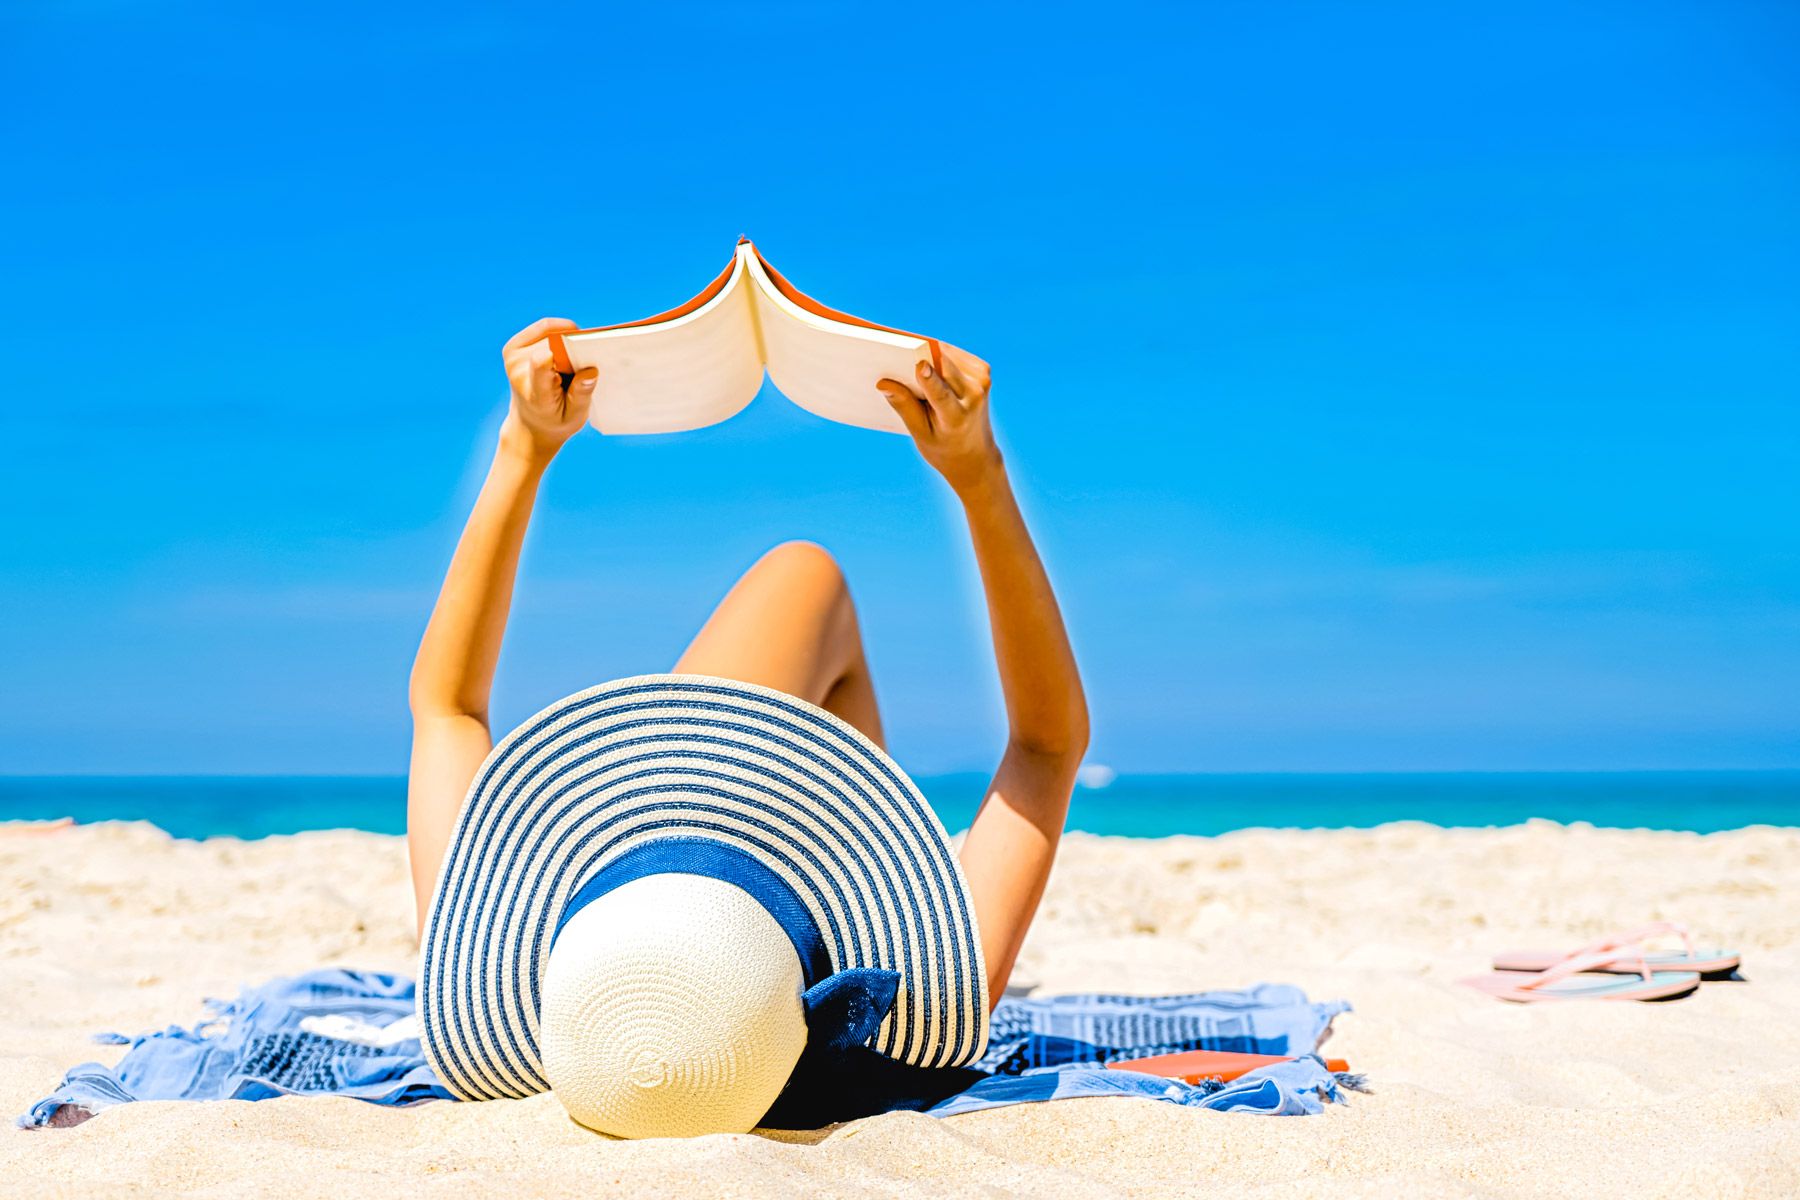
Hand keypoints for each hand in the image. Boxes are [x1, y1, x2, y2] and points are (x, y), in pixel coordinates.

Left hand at [499, 318, 597, 464]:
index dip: (564, 351)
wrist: (530, 425)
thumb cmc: (557, 419)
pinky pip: (544, 327)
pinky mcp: (513, 347)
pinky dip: (559, 334)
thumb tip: (591, 370)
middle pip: (554, 344)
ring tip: (567, 366)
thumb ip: (582, 394)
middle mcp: (519, 371)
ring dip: (567, 344)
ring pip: (552, 334)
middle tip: (579, 369)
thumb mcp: (575, 417)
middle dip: (574, 350)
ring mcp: (513, 357)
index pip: (541, 362)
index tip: (582, 356)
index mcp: (536, 393)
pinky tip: (563, 350)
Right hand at [877, 344, 999, 492]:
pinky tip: (925, 358)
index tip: (918, 365)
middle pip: (943, 366)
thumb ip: (904, 406)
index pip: (942, 395)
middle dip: (918, 354)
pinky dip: (937, 354)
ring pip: (947, 354)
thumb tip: (883, 383)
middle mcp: (974, 396)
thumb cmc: (943, 448)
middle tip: (892, 348)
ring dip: (927, 351)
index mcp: (957, 418)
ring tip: (905, 353)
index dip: (929, 379)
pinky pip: (954, 354)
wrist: (975, 455)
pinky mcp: (982, 370)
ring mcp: (982, 381)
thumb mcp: (920, 434)